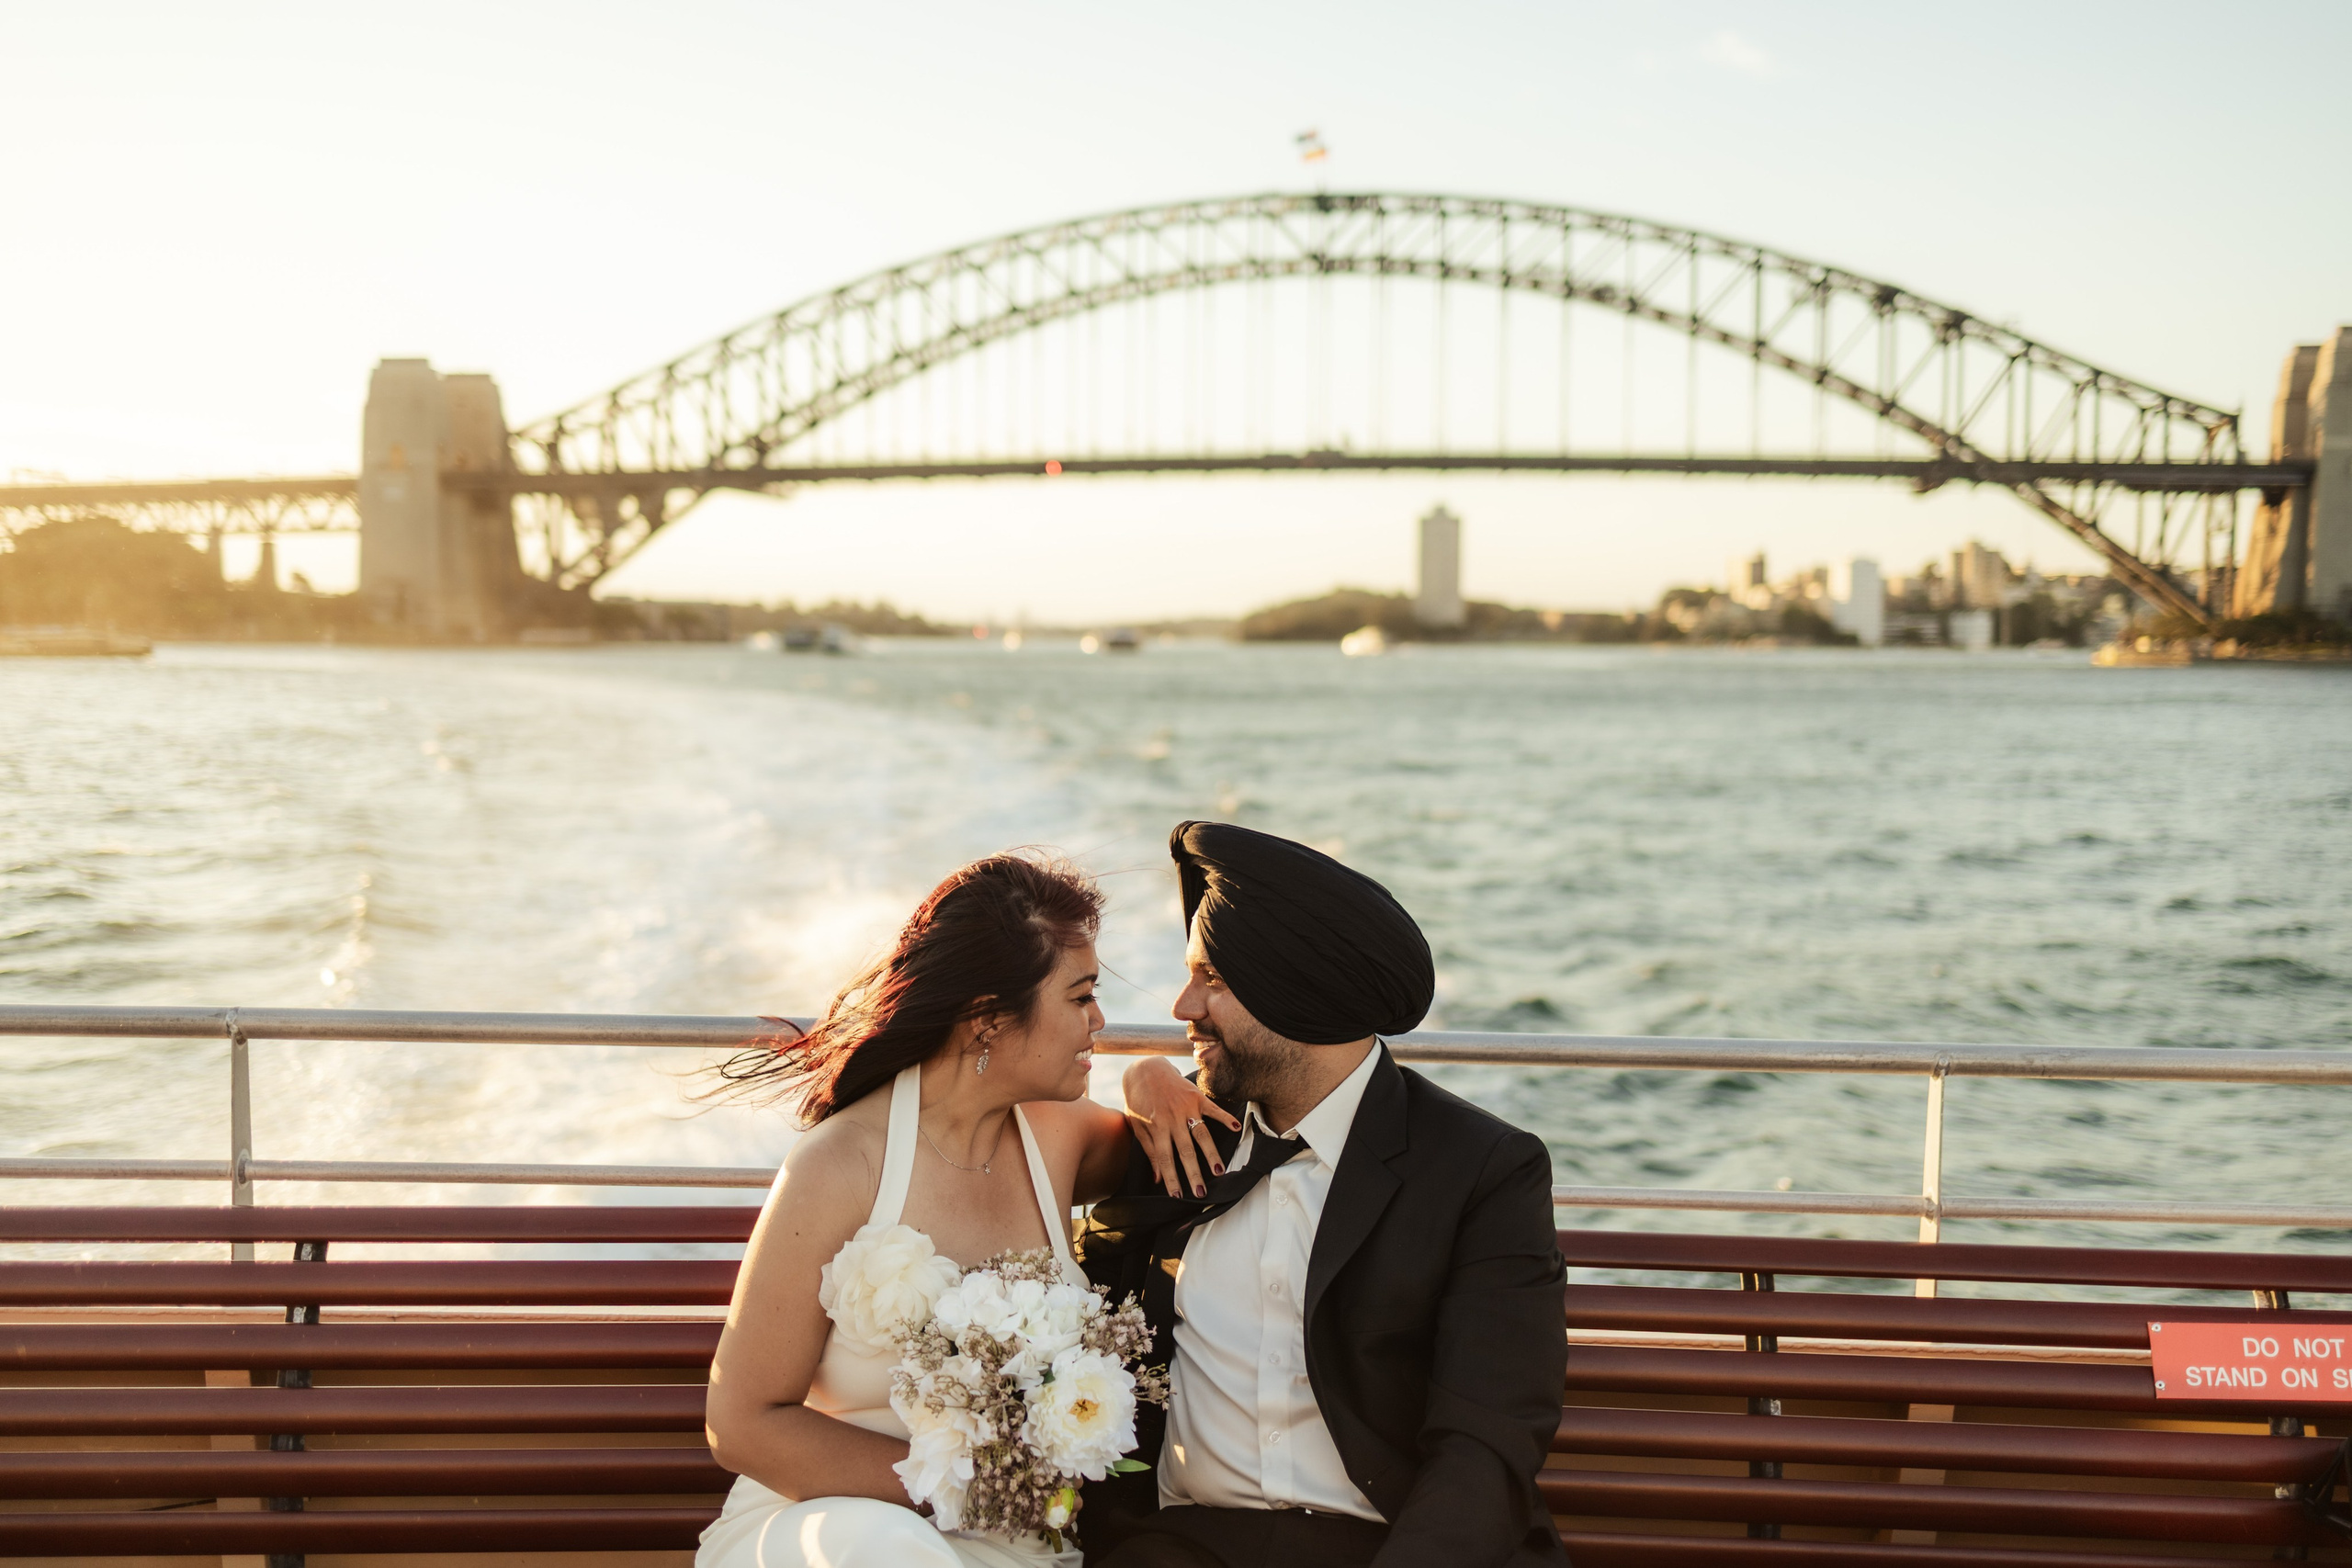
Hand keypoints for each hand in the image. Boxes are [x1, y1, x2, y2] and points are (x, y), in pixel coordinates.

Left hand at [1122, 1056, 1240, 1197]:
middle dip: (1193, 1173)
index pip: (1165, 1159)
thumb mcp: (1137, 1125)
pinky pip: (1213, 1109)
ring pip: (1202, 1134)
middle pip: (1185, 1151)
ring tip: (1219, 1171)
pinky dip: (1225, 1118)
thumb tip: (1157, 1178)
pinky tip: (1236, 1129)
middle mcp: (1172, 1119)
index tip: (1178, 1196)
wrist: (1145, 1069)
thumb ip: (1149, 1150)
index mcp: (1156, 1127)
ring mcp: (1186, 1107)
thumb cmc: (1138, 1100)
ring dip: (1211, 1154)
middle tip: (1201, 1192)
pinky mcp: (1196, 1096)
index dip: (1171, 1179)